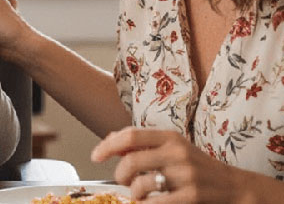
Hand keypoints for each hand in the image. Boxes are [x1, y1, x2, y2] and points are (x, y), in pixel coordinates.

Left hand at [91, 126, 260, 202]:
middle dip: (120, 176)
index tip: (95, 157)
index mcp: (170, 137)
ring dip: (134, 194)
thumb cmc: (198, 168)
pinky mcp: (191, 195)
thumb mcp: (174, 148)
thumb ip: (143, 144)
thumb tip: (110, 141)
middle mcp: (178, 152)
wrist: (235, 187)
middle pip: (131, 162)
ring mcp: (186, 175)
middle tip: (123, 182)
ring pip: (141, 185)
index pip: (130, 135)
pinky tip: (149, 203)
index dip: (107, 146)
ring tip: (141, 195)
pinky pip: (155, 203)